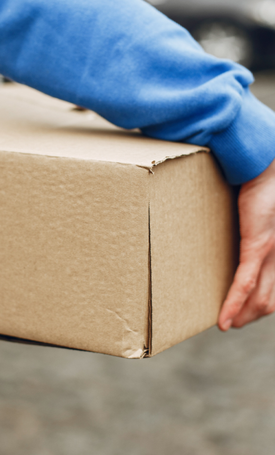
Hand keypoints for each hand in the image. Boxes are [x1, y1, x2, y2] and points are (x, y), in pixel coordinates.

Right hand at [218, 159, 274, 330]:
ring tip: (225, 323)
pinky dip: (232, 304)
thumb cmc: (262, 187)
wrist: (265, 168)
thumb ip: (253, 232)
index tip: (243, 313)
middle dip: (252, 316)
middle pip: (270, 300)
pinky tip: (222, 319)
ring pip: (260, 298)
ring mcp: (271, 253)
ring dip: (242, 315)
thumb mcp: (258, 217)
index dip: (260, 306)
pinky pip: (244, 283)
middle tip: (233, 321)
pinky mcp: (257, 246)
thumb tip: (240, 238)